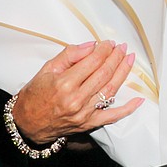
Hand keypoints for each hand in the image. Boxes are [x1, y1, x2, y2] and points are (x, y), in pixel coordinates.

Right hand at [11, 40, 142, 142]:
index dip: (103, 50)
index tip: (108, 43)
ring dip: (123, 73)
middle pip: (104, 74)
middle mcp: (76, 99)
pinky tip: (139, 100)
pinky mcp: (89, 123)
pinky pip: (112, 116)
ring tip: (129, 59)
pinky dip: (127, 109)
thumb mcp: (46, 70)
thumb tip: (91, 46)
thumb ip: (69, 55)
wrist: (28, 123)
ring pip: (110, 90)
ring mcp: (84, 113)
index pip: (91, 62)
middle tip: (122, 47)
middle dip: (115, 58)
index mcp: (64, 84)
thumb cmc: (35, 95)